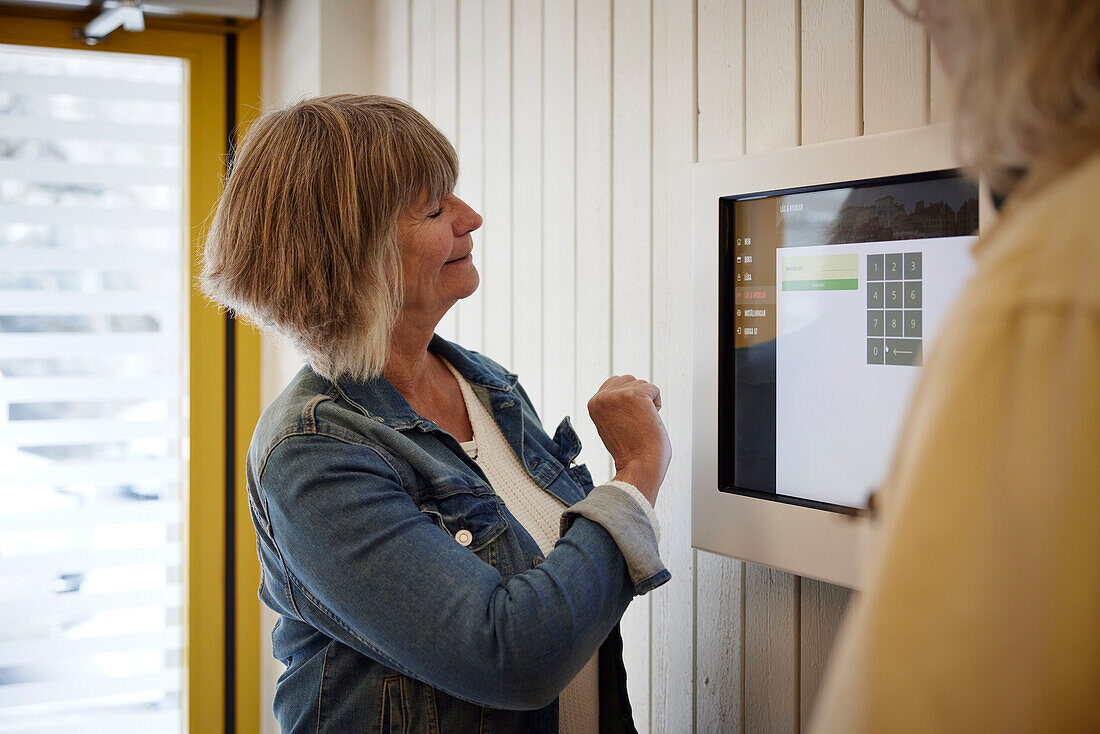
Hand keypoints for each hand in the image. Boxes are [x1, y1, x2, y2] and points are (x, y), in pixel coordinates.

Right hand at [587, 375, 671, 504]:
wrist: (638, 466)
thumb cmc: (630, 451)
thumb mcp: (610, 424)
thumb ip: (612, 406)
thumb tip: (623, 389)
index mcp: (593, 403)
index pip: (614, 385)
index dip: (628, 402)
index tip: (627, 422)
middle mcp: (602, 397)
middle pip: (628, 380)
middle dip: (637, 399)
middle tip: (635, 423)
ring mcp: (618, 394)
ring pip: (642, 384)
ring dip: (648, 403)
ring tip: (641, 423)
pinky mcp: (635, 394)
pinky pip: (654, 390)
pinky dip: (657, 405)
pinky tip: (649, 421)